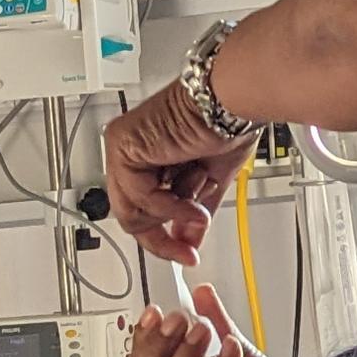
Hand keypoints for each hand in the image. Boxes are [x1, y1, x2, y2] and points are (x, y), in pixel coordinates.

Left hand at [104, 81, 258, 264]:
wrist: (233, 102)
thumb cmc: (230, 122)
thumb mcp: (211, 181)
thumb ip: (193, 213)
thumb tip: (189, 240)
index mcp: (149, 154)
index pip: (141, 208)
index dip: (163, 237)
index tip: (184, 254)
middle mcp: (131, 149)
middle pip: (131, 214)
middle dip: (164, 236)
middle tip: (187, 250)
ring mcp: (123, 147)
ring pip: (132, 211)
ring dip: (174, 214)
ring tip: (199, 205)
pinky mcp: (123, 146)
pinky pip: (139, 198)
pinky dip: (169, 206)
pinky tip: (191, 202)